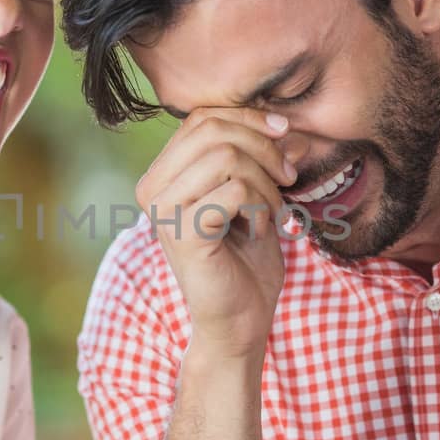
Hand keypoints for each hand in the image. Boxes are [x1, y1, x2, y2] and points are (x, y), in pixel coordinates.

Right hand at [135, 107, 305, 357]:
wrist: (240, 322)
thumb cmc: (246, 261)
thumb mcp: (258, 197)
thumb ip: (265, 160)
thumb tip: (287, 128)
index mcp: (162, 175)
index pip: (202, 118)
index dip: (248, 118)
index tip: (285, 136)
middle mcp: (152, 189)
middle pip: (213, 130)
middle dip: (263, 147)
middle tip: (287, 179)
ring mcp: (163, 211)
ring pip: (226, 157)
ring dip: (265, 182)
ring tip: (272, 212)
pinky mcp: (183, 233)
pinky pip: (234, 191)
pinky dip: (260, 207)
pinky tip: (260, 231)